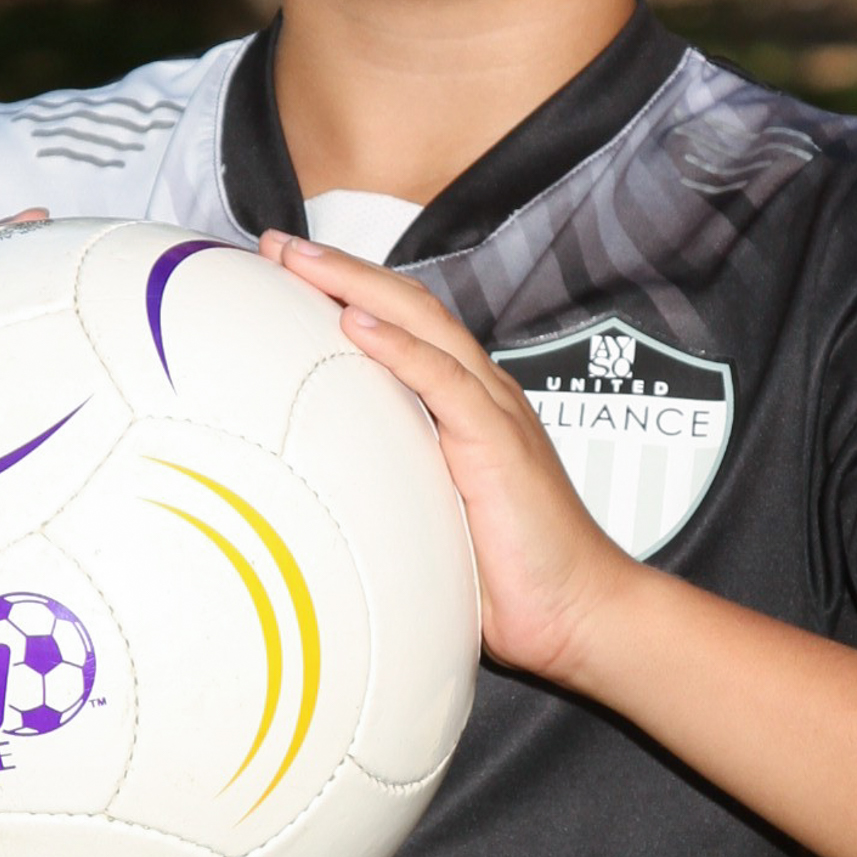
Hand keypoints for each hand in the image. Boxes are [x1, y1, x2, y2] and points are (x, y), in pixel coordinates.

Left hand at [260, 229, 634, 683]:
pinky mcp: (499, 444)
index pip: (401, 327)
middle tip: (277, 244)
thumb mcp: (430, 518)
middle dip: (338, 268)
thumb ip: (387, 490)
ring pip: (422, 325)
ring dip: (357, 286)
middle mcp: (479, 395)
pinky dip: (400, 348)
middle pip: (406, 306)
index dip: (346, 291)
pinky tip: (358, 323)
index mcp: (464, 406)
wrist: (579, 612)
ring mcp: (492, 413)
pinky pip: (444, 382)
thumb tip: (316, 501)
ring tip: (301, 261)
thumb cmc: (510, 575)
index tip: (285, 271)